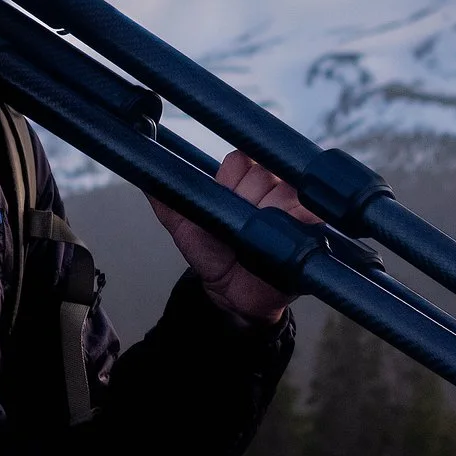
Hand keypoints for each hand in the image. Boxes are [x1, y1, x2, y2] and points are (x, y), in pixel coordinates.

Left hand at [149, 150, 317, 325]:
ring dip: (264, 217)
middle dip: (244, 203)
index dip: (229, 182)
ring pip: (281, 193)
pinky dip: (292, 223)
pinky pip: (306, 214)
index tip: (225, 204)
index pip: (241, 159)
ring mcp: (297, 206)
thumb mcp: (185, 224)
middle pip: (261, 175)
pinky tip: (279, 237)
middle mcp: (276, 186)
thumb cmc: (214, 254)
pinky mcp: (314, 228)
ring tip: (254, 240)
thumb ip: (168, 196)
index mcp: (249, 177)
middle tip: (238, 231)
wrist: (233, 295)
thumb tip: (141, 169)